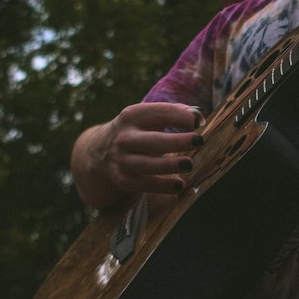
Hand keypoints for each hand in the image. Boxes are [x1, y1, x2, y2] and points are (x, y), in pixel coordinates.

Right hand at [72, 101, 204, 207]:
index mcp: (132, 116)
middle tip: (199, 140)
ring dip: (170, 165)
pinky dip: (163, 186)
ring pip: (148, 165)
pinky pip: (145, 184)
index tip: (198, 122)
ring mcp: (122, 160)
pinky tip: (179, 185)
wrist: (99, 151)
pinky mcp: (123, 179)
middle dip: (177, 141)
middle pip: (154, 141)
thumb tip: (198, 116)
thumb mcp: (146, 117)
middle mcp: (124, 137)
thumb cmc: (137, 131)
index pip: (159, 113)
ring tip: (189, 164)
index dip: (180, 116)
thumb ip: (173, 113)